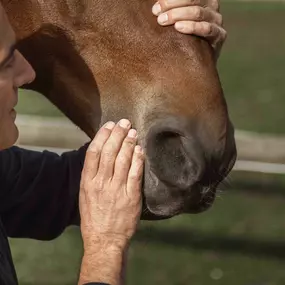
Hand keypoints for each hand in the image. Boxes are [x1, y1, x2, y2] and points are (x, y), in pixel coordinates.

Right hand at [79, 119, 143, 250]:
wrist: (104, 240)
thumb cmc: (94, 217)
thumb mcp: (85, 194)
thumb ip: (92, 175)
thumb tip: (101, 154)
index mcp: (87, 182)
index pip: (94, 152)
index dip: (102, 136)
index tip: (109, 125)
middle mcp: (101, 183)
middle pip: (110, 152)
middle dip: (117, 134)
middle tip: (124, 122)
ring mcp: (116, 190)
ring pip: (123, 160)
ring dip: (129, 143)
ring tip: (133, 132)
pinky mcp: (131, 197)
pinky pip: (135, 173)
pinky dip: (138, 159)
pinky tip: (140, 150)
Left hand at [152, 0, 225, 59]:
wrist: (198, 64)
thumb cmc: (182, 40)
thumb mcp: (177, 22)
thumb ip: (170, 13)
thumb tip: (154, 8)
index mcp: (202, 0)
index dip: (170, 0)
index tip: (155, 8)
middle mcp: (211, 7)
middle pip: (193, 0)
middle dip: (172, 6)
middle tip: (158, 16)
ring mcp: (217, 21)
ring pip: (198, 12)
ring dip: (178, 15)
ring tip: (163, 21)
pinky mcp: (219, 35)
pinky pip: (207, 28)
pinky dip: (192, 27)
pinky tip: (179, 27)